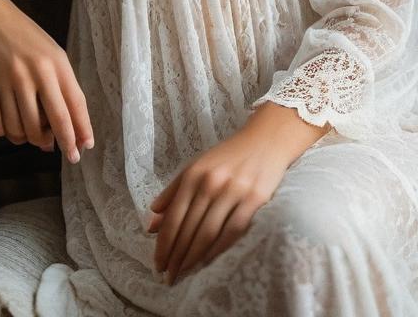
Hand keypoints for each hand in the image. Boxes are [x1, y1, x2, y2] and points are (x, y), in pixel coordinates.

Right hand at [0, 0, 93, 163]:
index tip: (85, 147)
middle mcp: (35, 70)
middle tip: (66, 156)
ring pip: (23, 126)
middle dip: (63, 143)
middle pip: (54, 120)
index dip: (81, 129)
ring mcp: (8, 77)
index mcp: (55, 60)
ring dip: (28, 138)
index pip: (75, 102)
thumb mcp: (43, 47)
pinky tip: (6, 128)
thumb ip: (54, 79)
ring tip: (29, 137)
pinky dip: (3, 131)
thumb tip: (58, 121)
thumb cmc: (13, 28)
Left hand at [147, 126, 291, 283]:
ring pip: (208, 232)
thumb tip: (151, 223)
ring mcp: (233, 191)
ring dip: (193, 258)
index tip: (157, 263)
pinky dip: (218, 250)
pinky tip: (207, 262)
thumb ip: (173, 193)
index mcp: (193, 174)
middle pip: (189, 228)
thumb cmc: (228, 156)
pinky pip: (232, 231)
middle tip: (167, 277)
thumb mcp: (196, 166)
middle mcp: (210, 182)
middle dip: (175, 256)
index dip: (164, 243)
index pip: (174, 216)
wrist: (266, 139)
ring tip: (183, 274)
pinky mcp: (254, 199)